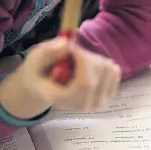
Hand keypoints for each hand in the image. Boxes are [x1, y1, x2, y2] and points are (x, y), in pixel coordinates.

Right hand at [0, 38, 120, 118]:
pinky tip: (89, 68)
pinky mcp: (110, 96)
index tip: (72, 47)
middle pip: (99, 72)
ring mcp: (100, 103)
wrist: (45, 89)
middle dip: (87, 55)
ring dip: (95, 58)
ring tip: (79, 63)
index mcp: (64, 101)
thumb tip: (67, 44)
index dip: (83, 59)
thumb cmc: (39, 74)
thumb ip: (47, 52)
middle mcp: (85, 106)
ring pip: (109, 68)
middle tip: (72, 54)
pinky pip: (115, 71)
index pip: (86, 83)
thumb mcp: (35, 60)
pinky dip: (103, 62)